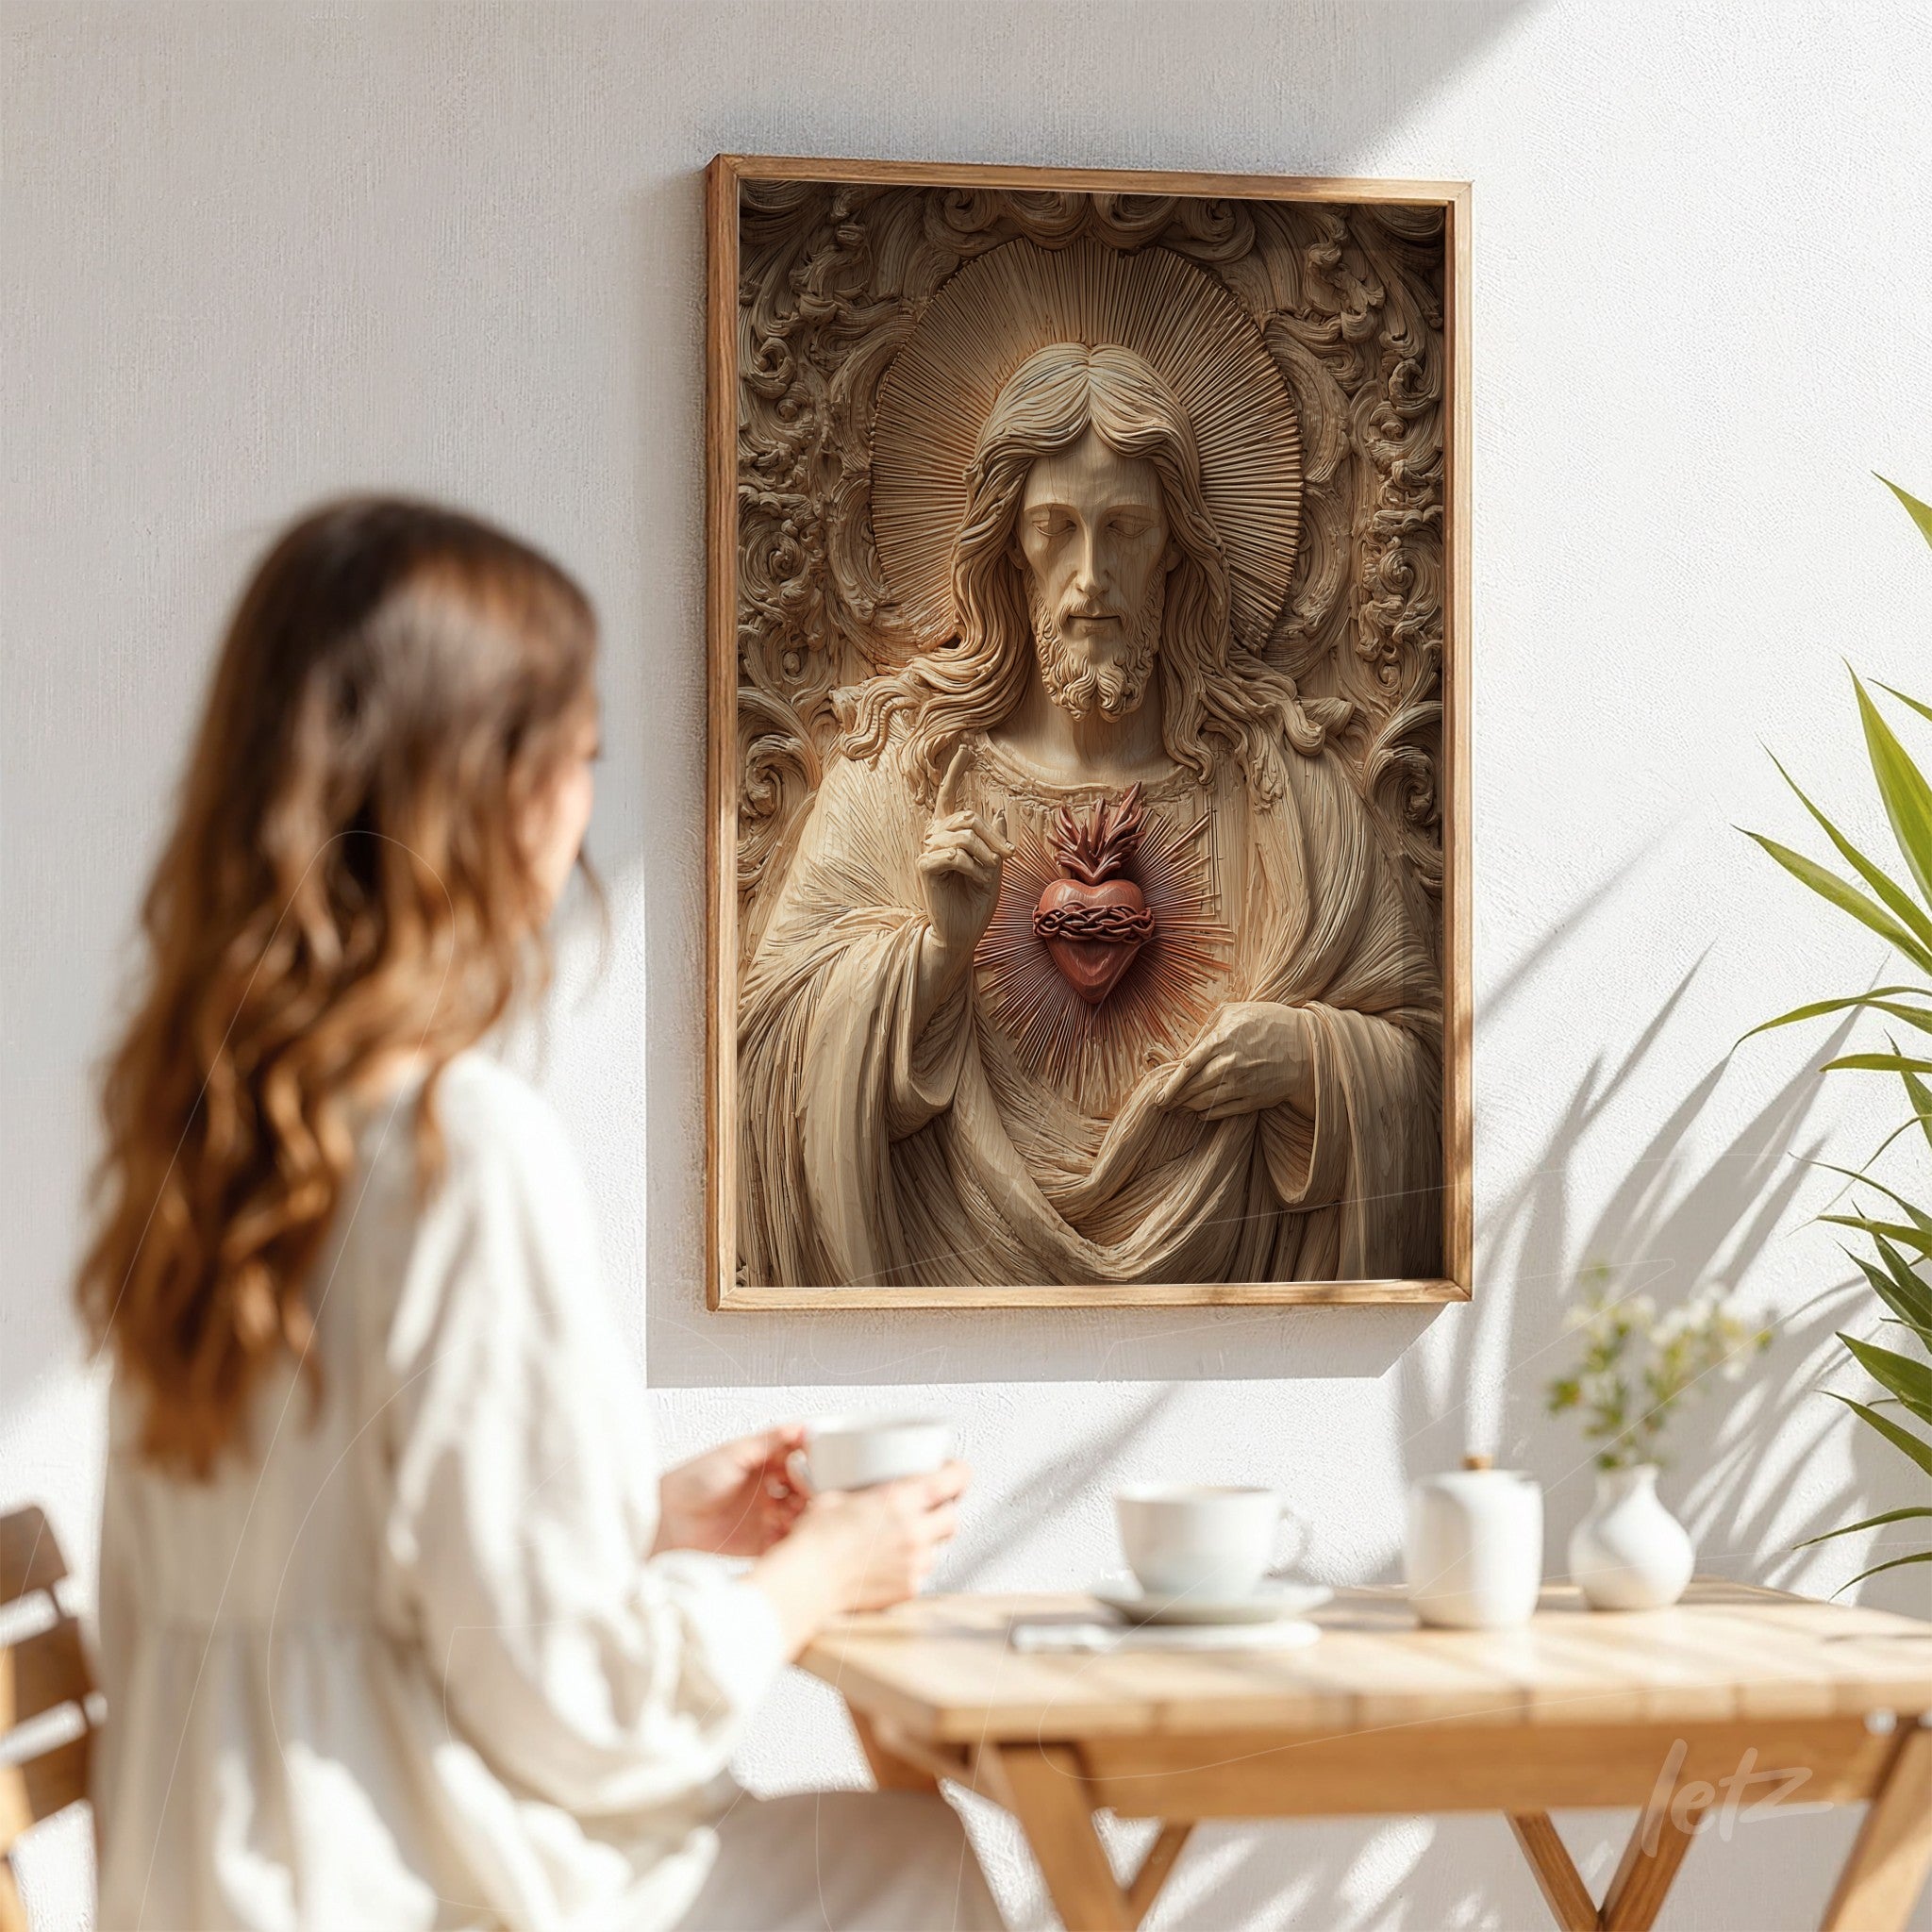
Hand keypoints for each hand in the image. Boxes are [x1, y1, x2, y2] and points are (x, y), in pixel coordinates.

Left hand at [653, 1425, 808, 1557]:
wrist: (668, 1520)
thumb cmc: (692, 1481)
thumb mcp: (732, 1453)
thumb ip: (769, 1440)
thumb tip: (800, 1427)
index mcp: (763, 1463)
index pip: (798, 1459)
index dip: (811, 1462)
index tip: (820, 1465)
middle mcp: (767, 1489)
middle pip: (803, 1488)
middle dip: (811, 1490)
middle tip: (812, 1493)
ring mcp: (765, 1516)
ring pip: (799, 1514)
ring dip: (805, 1514)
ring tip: (800, 1514)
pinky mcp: (760, 1542)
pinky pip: (786, 1541)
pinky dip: (794, 1539)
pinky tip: (793, 1534)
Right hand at [749, 1461, 971, 1653]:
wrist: (810, 1579)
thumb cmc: (817, 1538)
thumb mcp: (837, 1496)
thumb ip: (864, 1493)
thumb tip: (861, 1490)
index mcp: (900, 1500)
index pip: (953, 1480)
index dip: (959, 1473)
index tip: (956, 1472)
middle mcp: (914, 1531)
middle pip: (952, 1517)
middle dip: (944, 1511)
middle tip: (929, 1509)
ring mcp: (914, 1562)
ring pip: (938, 1548)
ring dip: (927, 1542)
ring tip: (901, 1540)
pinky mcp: (908, 1588)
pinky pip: (921, 1573)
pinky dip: (911, 1567)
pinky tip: (889, 1563)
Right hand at [917, 746, 1012, 974]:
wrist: (964, 932)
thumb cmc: (976, 902)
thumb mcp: (993, 865)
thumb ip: (994, 838)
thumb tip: (995, 808)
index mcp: (949, 834)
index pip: (947, 795)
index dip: (955, 771)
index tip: (965, 748)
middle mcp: (934, 838)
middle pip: (967, 816)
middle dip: (994, 836)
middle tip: (1008, 857)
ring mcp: (927, 851)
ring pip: (963, 835)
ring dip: (984, 856)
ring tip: (988, 874)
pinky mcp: (925, 867)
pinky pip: (954, 854)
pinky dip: (972, 868)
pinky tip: (974, 881)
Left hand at [1159, 1001, 1315, 1119]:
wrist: (1308, 1046)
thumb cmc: (1268, 1022)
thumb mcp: (1234, 1011)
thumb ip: (1206, 1028)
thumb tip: (1184, 1051)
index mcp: (1221, 1040)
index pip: (1186, 1067)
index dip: (1170, 1085)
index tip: (1159, 1096)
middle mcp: (1229, 1065)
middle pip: (1192, 1088)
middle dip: (1175, 1099)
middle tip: (1163, 1105)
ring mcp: (1242, 1085)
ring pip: (1205, 1102)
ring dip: (1188, 1108)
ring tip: (1178, 1109)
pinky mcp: (1254, 1099)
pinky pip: (1223, 1112)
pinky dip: (1208, 1115)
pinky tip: (1199, 1113)